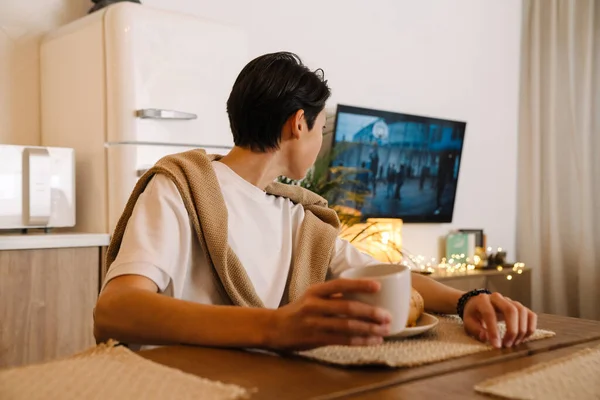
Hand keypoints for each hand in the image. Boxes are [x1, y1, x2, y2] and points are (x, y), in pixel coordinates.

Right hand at [266, 279, 391, 350]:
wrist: (274, 327)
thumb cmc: (299, 311)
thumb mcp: (312, 297)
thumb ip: (333, 296)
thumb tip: (364, 296)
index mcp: (316, 290)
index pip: (341, 284)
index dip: (360, 285)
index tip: (379, 287)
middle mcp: (314, 304)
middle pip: (347, 307)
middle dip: (371, 312)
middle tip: (387, 316)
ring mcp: (314, 322)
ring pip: (347, 325)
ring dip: (369, 329)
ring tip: (385, 331)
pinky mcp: (314, 338)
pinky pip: (341, 340)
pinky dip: (359, 341)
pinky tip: (372, 341)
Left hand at [462, 292, 536, 347]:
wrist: (477, 305)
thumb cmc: (473, 315)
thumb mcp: (468, 322)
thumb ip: (475, 330)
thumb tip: (485, 337)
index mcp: (482, 300)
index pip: (489, 314)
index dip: (493, 331)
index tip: (496, 346)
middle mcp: (497, 298)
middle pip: (511, 310)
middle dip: (512, 330)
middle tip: (507, 345)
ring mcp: (510, 301)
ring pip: (522, 312)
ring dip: (521, 330)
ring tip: (513, 343)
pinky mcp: (519, 307)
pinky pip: (531, 315)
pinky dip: (530, 328)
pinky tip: (522, 338)